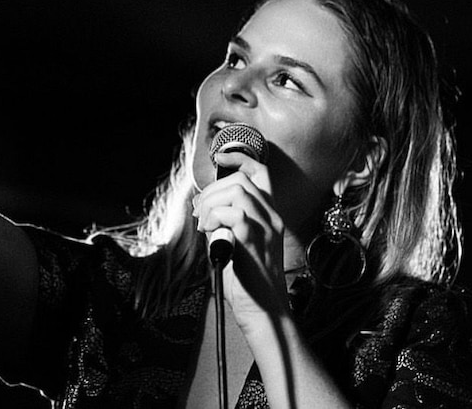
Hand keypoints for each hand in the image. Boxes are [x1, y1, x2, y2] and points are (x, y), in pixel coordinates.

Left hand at [193, 151, 290, 337]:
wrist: (264, 312)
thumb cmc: (248, 281)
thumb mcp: (234, 244)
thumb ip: (223, 223)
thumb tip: (203, 209)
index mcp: (269, 216)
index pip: (261, 174)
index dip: (240, 159)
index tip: (220, 158)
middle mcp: (272, 219)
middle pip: (243, 181)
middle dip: (213, 189)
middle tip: (199, 211)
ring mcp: (266, 230)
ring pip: (239, 193)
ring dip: (212, 203)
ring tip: (204, 223)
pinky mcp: (255, 244)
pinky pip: (236, 216)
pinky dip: (216, 217)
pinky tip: (209, 232)